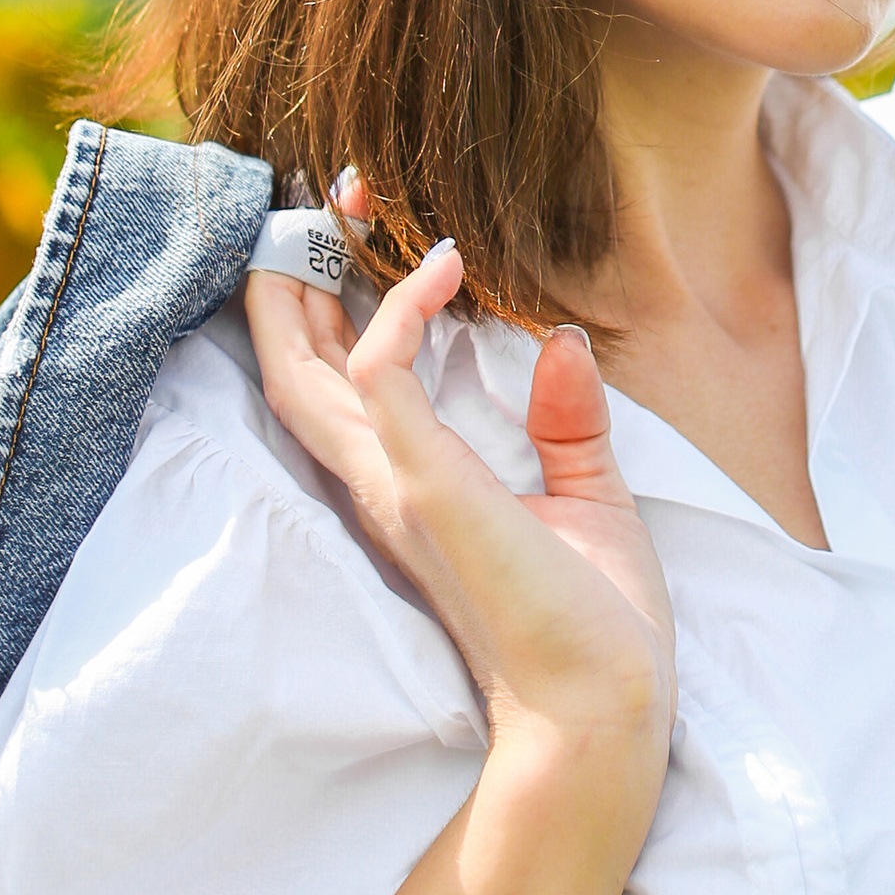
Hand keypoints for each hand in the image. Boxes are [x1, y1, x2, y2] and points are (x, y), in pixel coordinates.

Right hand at [245, 241, 675, 767]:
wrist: (604, 708)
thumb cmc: (596, 627)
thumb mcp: (586, 501)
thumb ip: (566, 422)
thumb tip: (563, 339)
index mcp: (410, 485)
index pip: (333, 381)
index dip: (324, 300)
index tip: (354, 226)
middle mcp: (381, 483)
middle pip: (290, 363)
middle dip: (296, 268)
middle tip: (331, 186)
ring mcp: (397, 485)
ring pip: (304, 367)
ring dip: (313, 274)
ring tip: (348, 197)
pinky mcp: (427, 488)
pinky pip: (383, 375)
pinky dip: (402, 312)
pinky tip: (444, 262)